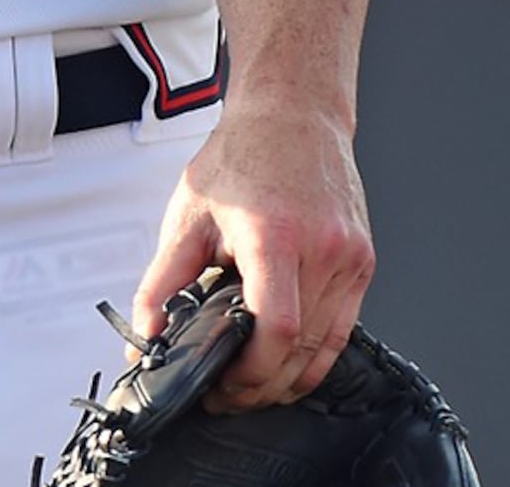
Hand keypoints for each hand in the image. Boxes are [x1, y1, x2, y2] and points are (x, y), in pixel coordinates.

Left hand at [130, 94, 375, 411]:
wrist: (295, 113)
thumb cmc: (246, 154)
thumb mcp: (189, 215)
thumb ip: (162, 282)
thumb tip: (147, 337)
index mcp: (276, 236)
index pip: (278, 329)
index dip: (251, 374)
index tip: (223, 386)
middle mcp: (322, 248)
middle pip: (303, 350)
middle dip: (262, 387)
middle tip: (228, 395)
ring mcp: (349, 256)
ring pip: (327, 348)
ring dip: (289, 378)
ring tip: (253, 383)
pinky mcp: (362, 260)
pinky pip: (344, 327)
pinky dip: (316, 353)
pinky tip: (286, 359)